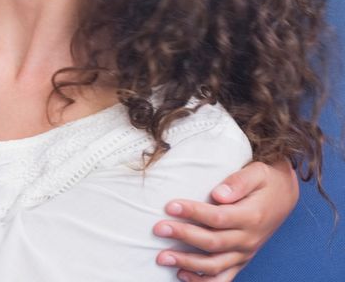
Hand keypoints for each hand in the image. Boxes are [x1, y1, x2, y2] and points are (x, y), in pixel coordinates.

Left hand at [153, 159, 297, 280]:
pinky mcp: (241, 259)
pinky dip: (203, 281)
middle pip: (213, 243)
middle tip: (158, 229)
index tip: (170, 206)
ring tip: (162, 257)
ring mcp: (245, 252)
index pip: (218, 217)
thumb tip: (219, 193)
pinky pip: (224, 277)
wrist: (284, 195)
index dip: (193, 212)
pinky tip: (182, 275)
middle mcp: (249, 239)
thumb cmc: (266, 181)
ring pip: (215, 265)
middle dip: (183, 236)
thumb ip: (238, 182)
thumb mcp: (257, 172)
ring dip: (187, 263)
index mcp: (251, 217)